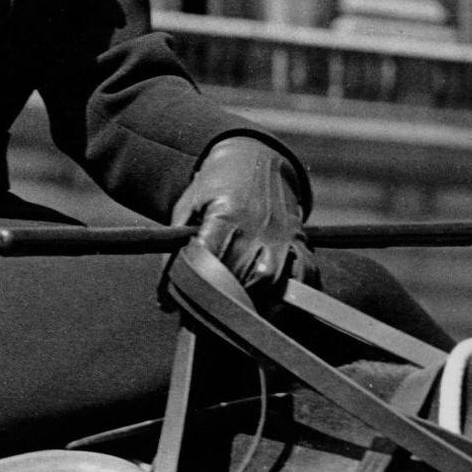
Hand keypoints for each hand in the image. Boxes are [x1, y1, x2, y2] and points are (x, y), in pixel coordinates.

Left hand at [170, 136, 312, 298]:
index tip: (185, 303)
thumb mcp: (187, 206)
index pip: (210, 264)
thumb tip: (165, 300)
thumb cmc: (213, 186)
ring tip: (239, 313)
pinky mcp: (299, 241)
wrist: (250, 158)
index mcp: (225, 218)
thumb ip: (174, 250)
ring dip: (256, 303)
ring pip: (273, 283)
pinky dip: (295, 293)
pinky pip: (306, 274)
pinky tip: (277, 305)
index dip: (196, 288)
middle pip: (241, 280)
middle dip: (223, 301)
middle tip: (209, 313)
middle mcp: (256, 229)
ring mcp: (281, 236)